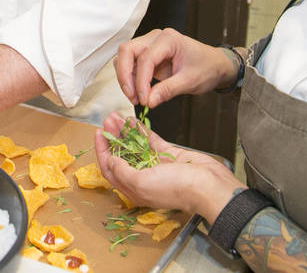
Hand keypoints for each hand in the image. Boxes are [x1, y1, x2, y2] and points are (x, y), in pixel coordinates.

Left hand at [94, 112, 240, 221]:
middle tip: (107, 121)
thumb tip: (110, 161)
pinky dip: (140, 130)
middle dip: (112, 138)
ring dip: (124, 131)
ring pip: (134, 145)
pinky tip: (132, 120)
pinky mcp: (167, 154)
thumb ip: (123, 172)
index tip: (98, 134)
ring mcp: (155, 165)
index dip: (102, 151)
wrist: (208, 184)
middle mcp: (142, 177)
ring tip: (116, 116)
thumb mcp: (143, 183)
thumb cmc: (177, 189)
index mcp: (133, 189)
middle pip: (121, 155)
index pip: (110, 168)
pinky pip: (149, 140)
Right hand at [115, 29, 233, 107]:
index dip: (141, 81)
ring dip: (125, 77)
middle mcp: (155, 37)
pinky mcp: (147, 53)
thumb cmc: (207, 68)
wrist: (215, 65)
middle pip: (127, 51)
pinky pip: (130, 63)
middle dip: (125, 75)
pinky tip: (138, 92)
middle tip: (133, 97)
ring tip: (136, 97)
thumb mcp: (190, 81)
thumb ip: (168, 90)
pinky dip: (130, 78)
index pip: (146, 58)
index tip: (143, 100)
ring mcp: (150, 44)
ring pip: (125, 57)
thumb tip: (148, 102)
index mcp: (168, 39)